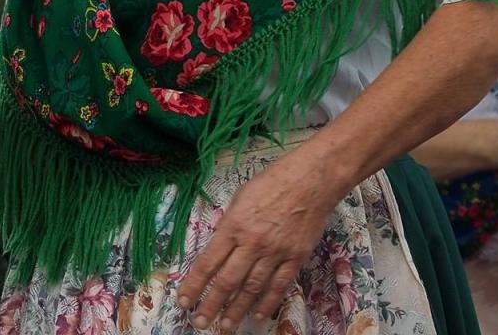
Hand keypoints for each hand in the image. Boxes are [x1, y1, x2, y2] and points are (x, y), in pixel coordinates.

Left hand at [178, 151, 336, 330]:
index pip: (208, 262)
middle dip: (212, 305)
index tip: (184, 301)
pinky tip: (258, 314)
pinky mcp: (295, 256)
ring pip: (252, 288)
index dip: (194, 285)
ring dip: (237, 309)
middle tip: (201, 322)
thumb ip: (230, 224)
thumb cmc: (275, 180)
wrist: (313, 178)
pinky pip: (279, 285)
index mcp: (234, 225)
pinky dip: (268, 302)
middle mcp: (253, 243)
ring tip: (226, 326)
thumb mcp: (241, 196)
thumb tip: (219, 246)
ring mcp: (275, 252)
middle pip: (227, 281)